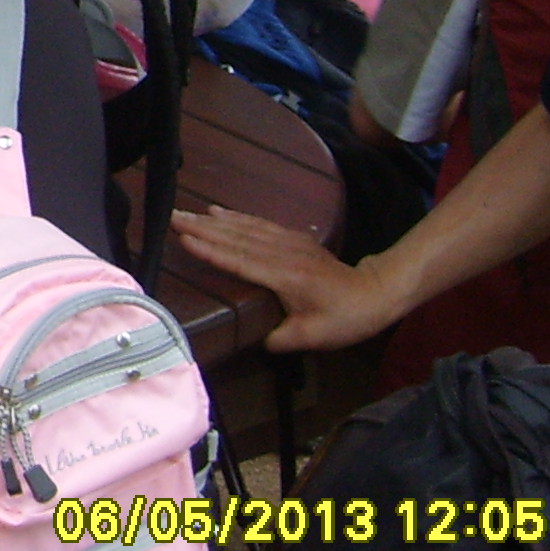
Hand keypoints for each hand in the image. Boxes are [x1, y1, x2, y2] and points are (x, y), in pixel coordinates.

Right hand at [171, 206, 405, 351]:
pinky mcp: (294, 239)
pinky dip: (237, 216)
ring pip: (245, 227)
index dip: (211, 251)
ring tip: (187, 212)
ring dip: (214, 219)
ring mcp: (290, 242)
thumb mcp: (313, 337)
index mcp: (286, 277)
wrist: (376, 292)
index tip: (185, 239)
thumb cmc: (346, 317)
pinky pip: (259, 223)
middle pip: (236, 238)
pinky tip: (221, 211)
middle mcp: (284, 254)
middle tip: (173, 217)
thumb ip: (279, 338)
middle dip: (202, 227)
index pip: (240, 260)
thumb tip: (253, 339)